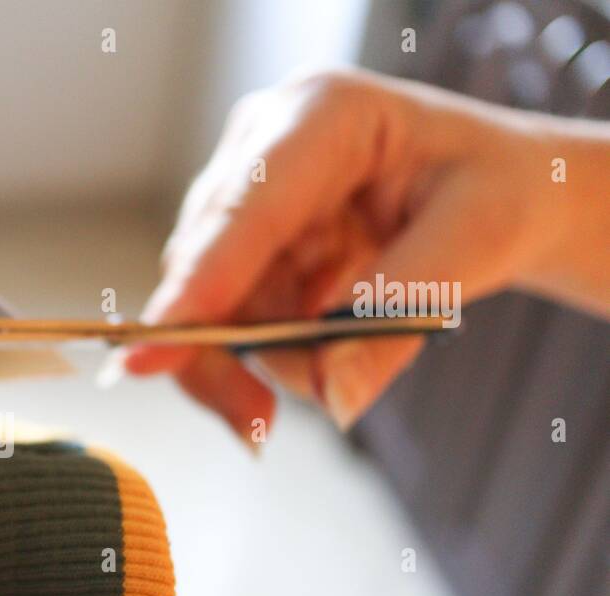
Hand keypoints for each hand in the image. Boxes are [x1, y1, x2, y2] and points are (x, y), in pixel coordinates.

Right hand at [129, 67, 609, 438]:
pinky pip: (228, 323)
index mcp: (322, 116)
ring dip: (257, 363)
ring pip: (204, 307)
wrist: (498, 193)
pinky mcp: (242, 247)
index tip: (151, 352)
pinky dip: (269, 359)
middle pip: (201, 266)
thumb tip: (331, 395)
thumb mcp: (476, 245)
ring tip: (340, 372)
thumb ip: (396, 317)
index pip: (244, 211)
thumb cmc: (494, 191)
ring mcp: (243, 199)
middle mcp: (262, 149)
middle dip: (222, 354)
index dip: (197, 287)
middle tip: (257, 426)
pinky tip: (325, 351)